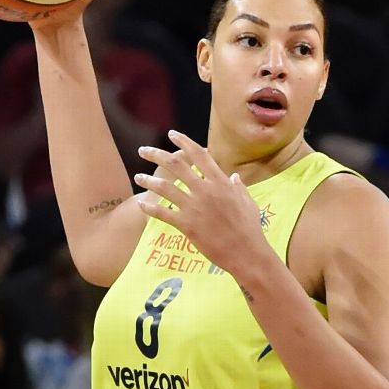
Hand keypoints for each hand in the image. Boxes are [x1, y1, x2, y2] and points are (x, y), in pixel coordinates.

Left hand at [132, 130, 268, 273]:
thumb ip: (239, 187)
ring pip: (164, 188)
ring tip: (138, 177)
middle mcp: (205, 190)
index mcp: (221, 182)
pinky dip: (150, 208)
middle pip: (175, 165)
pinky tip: (141, 204)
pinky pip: (162, 213)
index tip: (172, 134)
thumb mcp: (248, 202)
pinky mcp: (186, 225)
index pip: (199, 155)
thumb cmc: (250, 228)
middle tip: (143, 150)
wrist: (246, 253)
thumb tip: (234, 177)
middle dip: (156, 155)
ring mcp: (194, 207)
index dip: (183, 142)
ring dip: (148, 180)